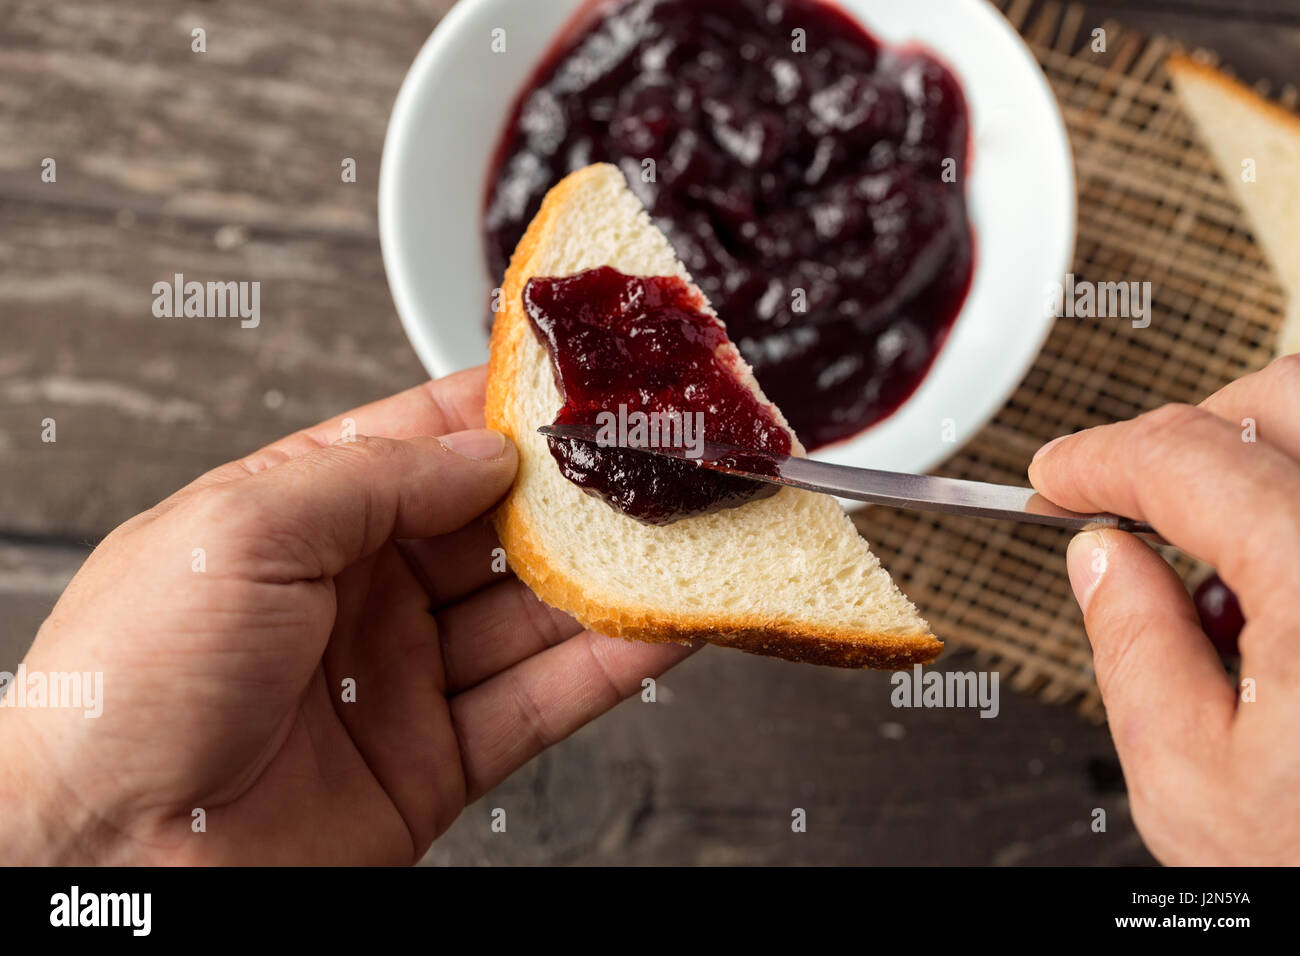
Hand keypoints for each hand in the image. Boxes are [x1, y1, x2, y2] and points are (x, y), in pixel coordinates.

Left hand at [0, 366, 693, 863]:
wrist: (106, 864)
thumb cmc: (124, 690)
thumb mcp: (237, 534)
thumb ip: (370, 478)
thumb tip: (484, 450)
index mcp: (298, 520)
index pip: (421, 443)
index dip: (501, 413)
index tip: (579, 386)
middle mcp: (357, 594)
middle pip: (491, 528)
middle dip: (571, 498)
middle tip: (650, 465)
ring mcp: (401, 678)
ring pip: (529, 616)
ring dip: (604, 583)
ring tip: (678, 543)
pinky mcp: (435, 762)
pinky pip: (538, 704)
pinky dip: (604, 670)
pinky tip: (658, 632)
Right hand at [1028, 355, 1299, 864]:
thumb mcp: (1194, 781)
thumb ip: (1134, 647)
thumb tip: (1101, 559)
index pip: (1190, 462)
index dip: (1100, 459)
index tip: (1061, 475)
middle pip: (1286, 402)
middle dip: (1193, 432)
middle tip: (1136, 493)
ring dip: (1261, 468)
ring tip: (1225, 572)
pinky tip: (1289, 592)